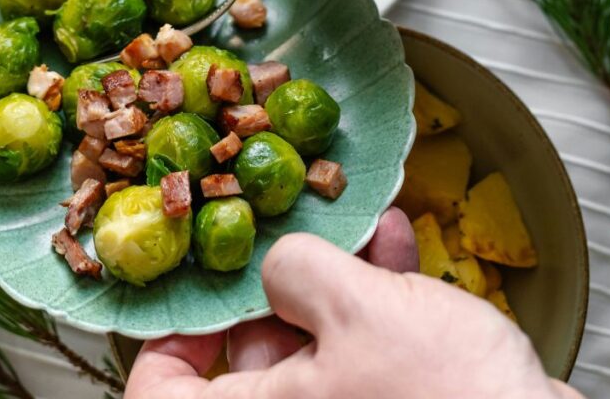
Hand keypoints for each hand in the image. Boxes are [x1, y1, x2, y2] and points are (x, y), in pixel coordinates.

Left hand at [124, 208, 581, 398]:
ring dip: (335, 278)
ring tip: (359, 227)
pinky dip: (376, 301)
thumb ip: (298, 270)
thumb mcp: (357, 309)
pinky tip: (399, 249)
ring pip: (315, 343)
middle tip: (296, 234)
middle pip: (248, 353)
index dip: (168, 341)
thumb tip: (279, 265)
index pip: (163, 395)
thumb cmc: (446, 396)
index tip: (197, 298)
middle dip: (276, 283)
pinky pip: (364, 350)